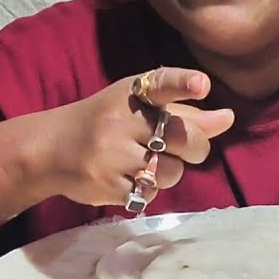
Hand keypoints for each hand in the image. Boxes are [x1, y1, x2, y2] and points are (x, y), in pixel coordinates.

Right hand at [49, 67, 234, 206]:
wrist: (51, 149)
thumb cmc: (107, 123)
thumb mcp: (142, 109)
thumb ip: (186, 115)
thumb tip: (227, 119)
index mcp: (133, 93)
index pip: (161, 84)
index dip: (183, 84)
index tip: (202, 85)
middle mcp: (121, 120)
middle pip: (183, 138)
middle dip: (195, 147)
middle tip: (186, 149)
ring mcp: (111, 154)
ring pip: (171, 172)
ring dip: (168, 172)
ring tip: (146, 164)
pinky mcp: (105, 184)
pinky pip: (149, 194)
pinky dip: (147, 191)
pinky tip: (128, 179)